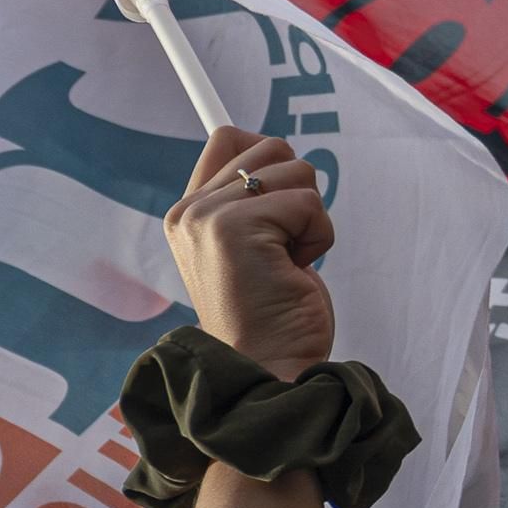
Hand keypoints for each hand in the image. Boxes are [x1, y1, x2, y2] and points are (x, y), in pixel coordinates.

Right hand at [160, 129, 333, 375]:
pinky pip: (307, 202)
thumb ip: (253, 202)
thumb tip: (276, 153)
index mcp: (189, 214)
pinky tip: (295, 270)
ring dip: (309, 217)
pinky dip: (317, 236)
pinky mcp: (234, 228)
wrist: (266, 367)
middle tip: (284, 244)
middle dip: (296, 192)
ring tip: (288, 261)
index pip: (226, 139)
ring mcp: (208, 217)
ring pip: (294, 169)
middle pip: (268, 146)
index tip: (275, 170)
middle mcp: (191, 211)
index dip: (259, 147)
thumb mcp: (255, 248)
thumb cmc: (272, 316)